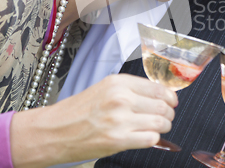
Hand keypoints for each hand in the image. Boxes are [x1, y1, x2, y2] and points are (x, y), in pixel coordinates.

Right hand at [11, 74, 177, 167]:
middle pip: (163, 105)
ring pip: (161, 122)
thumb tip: (159, 95)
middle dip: (168, 113)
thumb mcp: (104, 89)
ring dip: (163, 126)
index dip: (170, 97)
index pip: (158, 88)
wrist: (52, 131)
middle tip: (165, 117)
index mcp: (118, 83)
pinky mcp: (118, 140)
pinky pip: (151, 139)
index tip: (172, 101)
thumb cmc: (77, 111)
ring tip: (156, 127)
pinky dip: (153, 139)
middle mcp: (121, 98)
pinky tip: (145, 137)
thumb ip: (130, 90)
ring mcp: (120, 120)